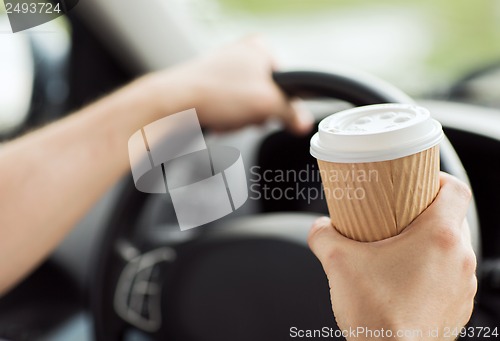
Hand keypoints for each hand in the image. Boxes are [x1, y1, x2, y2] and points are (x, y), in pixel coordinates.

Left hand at [153, 37, 312, 133]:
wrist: (173, 104)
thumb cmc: (214, 93)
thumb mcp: (266, 104)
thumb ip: (291, 114)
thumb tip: (303, 123)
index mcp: (259, 48)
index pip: (287, 81)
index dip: (284, 103)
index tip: (279, 116)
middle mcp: (241, 54)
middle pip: (266, 94)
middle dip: (257, 113)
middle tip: (247, 117)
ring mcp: (223, 69)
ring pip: (246, 103)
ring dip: (240, 118)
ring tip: (228, 118)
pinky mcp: (209, 85)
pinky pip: (228, 107)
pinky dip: (226, 118)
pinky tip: (218, 121)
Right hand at [308, 172, 476, 339]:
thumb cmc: (377, 316)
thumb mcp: (338, 263)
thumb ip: (323, 235)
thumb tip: (319, 228)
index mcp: (438, 238)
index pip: (456, 189)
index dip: (440, 178)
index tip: (421, 180)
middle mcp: (459, 260)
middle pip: (453, 217)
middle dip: (427, 211)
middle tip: (400, 212)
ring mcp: (461, 286)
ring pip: (453, 247)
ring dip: (430, 241)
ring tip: (399, 246)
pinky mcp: (456, 306)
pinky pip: (451, 275)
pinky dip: (432, 268)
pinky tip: (404, 276)